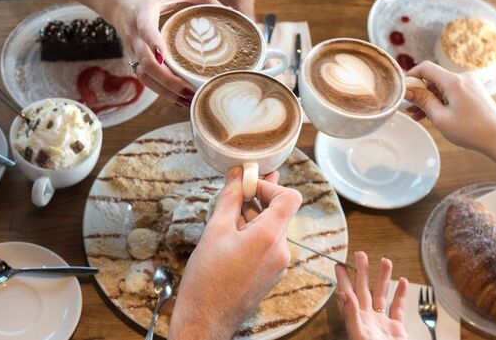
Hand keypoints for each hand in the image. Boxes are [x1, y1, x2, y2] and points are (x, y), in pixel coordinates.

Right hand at [103, 0, 219, 105]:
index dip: (153, 43)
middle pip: (146, 63)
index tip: (163, 56)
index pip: (145, 30)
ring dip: (165, 91)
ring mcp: (133, 50)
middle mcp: (134, 35)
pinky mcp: (135, 59)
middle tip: (189, 90)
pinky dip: (162, 91)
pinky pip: (146, 79)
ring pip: (145, 77)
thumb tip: (229, 9)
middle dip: (167, 80)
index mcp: (141, 14)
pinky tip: (180, 99)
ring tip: (188, 100)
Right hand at [168, 167, 302, 339]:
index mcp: (270, 236)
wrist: (206, 319)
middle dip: (259, 200)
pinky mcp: (272, 274)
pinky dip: (255, 235)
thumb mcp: (215, 230)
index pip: (290, 197)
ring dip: (254, 218)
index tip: (249, 186)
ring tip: (229, 217)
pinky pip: (269, 245)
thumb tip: (237, 175)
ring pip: (273, 229)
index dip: (270, 186)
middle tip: (237, 193)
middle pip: (280, 212)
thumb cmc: (207, 279)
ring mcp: (278, 264)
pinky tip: (232, 237)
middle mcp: (281, 250)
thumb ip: (230, 198)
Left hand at [335, 253, 407, 339]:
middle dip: (363, 272)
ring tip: (385, 261)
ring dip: (384, 278)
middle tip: (360, 254)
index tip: (339, 265)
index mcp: (357, 320)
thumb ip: (351, 316)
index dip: (343, 280)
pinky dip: (401, 295)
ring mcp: (382, 323)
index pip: (347, 294)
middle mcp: (368, 319)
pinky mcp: (397, 329)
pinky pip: (398, 308)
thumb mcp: (360, 335)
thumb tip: (343, 294)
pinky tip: (403, 282)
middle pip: (364, 290)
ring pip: (382, 295)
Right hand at [404, 61, 495, 178]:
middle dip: (420, 93)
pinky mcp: (474, 91)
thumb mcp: (440, 117)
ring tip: (418, 116)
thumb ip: (422, 101)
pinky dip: (441, 101)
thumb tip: (407, 90)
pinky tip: (433, 115)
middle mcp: (463, 78)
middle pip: (434, 78)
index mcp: (454, 81)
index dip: (411, 76)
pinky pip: (452, 92)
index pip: (426, 67)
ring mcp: (470, 84)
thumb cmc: (471, 130)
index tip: (403, 90)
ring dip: (429, 99)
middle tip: (409, 109)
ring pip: (442, 87)